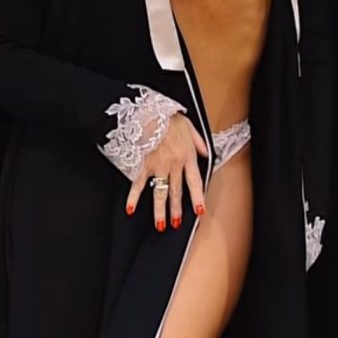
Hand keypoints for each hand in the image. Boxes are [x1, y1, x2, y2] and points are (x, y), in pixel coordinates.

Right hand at [124, 113, 208, 231]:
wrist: (148, 112)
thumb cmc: (167, 116)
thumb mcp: (188, 125)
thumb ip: (198, 141)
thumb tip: (206, 151)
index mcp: (186, 155)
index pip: (194, 182)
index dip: (197, 198)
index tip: (199, 211)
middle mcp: (173, 164)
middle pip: (176, 192)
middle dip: (177, 210)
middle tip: (176, 223)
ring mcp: (157, 167)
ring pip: (160, 192)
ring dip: (160, 211)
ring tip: (161, 225)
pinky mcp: (142, 165)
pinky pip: (138, 184)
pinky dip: (133, 197)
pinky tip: (131, 208)